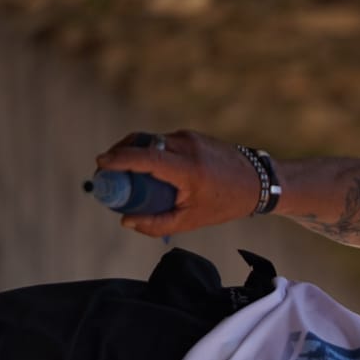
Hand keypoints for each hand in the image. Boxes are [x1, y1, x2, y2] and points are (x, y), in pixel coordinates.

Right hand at [94, 130, 262, 238]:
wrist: (258, 181)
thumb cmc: (225, 203)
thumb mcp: (192, 220)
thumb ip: (157, 224)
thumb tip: (126, 221)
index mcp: (187, 168)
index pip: (144, 157)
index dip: (119, 158)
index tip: (101, 164)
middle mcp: (186, 146)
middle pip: (141, 143)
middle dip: (119, 154)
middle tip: (106, 171)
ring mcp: (189, 137)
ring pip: (151, 140)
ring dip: (133, 152)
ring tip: (123, 171)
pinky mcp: (192, 135)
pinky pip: (162, 141)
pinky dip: (150, 151)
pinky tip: (147, 167)